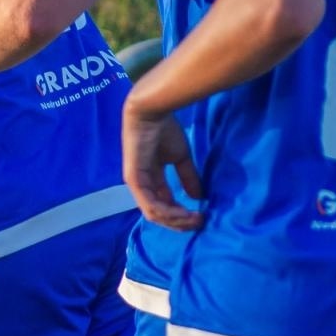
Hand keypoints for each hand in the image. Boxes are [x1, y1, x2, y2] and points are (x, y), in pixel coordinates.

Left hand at [121, 106, 204, 229]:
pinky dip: (167, 213)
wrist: (152, 112)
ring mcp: (136, 184)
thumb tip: (199, 197)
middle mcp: (142, 185)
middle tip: (199, 223)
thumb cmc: (164, 130)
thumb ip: (188, 177)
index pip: (164, 205)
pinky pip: (150, 204)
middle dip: (179, 222)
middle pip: (159, 214)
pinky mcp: (135, 181)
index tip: (200, 217)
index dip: (181, 215)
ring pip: (154, 213)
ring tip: (194, 220)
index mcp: (151, 180)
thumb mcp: (180, 158)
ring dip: (176, 220)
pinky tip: (183, 214)